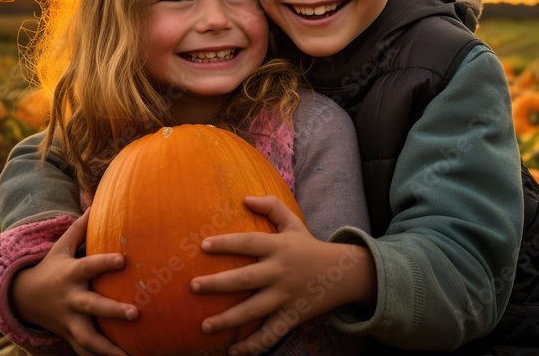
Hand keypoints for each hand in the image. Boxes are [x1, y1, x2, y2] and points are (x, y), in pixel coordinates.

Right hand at [12, 207, 137, 355]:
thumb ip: (79, 226)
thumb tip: (94, 200)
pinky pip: (84, 352)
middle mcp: (70, 299)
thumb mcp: (60, 246)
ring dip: (107, 348)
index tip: (125, 259)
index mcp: (71, 274)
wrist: (23, 298)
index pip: (89, 266)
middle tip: (136, 313)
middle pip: (92, 306)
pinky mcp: (70, 336)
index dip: (106, 262)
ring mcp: (69, 320)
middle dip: (112, 310)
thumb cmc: (51, 268)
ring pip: (88, 338)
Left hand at [190, 196, 373, 354]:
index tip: (203, 246)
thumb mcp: (294, 223)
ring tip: (204, 325)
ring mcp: (286, 296)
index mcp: (279, 247)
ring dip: (228, 319)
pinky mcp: (292, 316)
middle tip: (193, 286)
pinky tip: (233, 352)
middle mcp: (280, 272)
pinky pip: (271, 333)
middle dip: (218, 283)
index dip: (226, 244)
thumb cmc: (310, 246)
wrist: (345, 273)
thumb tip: (245, 198)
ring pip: (254, 310)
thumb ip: (272, 207)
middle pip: (245, 278)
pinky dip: (254, 346)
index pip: (248, 243)